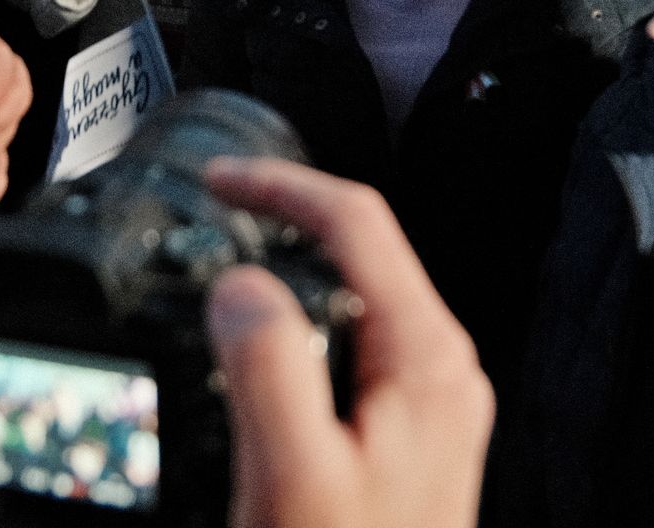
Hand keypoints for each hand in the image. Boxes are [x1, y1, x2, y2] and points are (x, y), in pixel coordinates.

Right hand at [203, 158, 494, 527]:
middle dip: (285, 220)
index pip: (359, 222)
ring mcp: (427, 407)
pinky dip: (297, 331)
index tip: (217, 179)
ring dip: (289, 275)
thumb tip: (243, 283)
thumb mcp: (295, 474)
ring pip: (354, 303)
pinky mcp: (403, 441)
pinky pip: (350, 353)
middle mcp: (440, 373)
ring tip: (222, 267)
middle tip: (212, 211)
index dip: (282, 185)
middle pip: (362, 252)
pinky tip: (252, 352)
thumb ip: (269, 367)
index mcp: (428, 360)